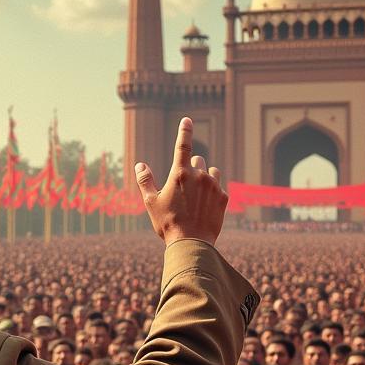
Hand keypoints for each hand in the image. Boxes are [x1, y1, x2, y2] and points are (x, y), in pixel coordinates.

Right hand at [135, 117, 227, 245]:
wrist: (191, 244)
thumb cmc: (168, 223)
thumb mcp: (151, 202)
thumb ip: (145, 181)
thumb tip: (140, 165)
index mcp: (180, 174)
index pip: (183, 145)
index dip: (185, 130)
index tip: (187, 120)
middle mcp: (200, 175)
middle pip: (198, 160)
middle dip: (191, 169)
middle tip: (183, 189)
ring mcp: (214, 186)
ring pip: (211, 171)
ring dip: (204, 178)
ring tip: (196, 197)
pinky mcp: (224, 197)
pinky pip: (219, 187)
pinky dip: (213, 192)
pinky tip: (205, 208)